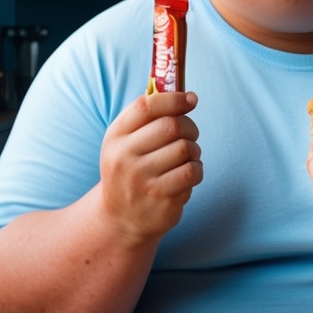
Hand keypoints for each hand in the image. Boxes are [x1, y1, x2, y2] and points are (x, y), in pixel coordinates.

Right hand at [94, 91, 202, 245]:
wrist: (121, 219)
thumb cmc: (130, 171)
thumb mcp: (125, 144)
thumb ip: (147, 119)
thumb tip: (185, 93)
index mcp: (115, 137)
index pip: (146, 106)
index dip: (173, 99)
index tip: (191, 99)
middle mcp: (124, 157)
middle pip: (171, 126)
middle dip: (190, 127)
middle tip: (190, 135)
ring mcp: (142, 180)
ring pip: (186, 149)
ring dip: (194, 151)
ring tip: (186, 158)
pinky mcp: (161, 198)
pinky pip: (192, 172)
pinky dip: (196, 169)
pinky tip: (187, 174)